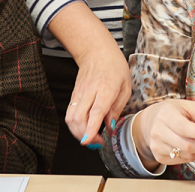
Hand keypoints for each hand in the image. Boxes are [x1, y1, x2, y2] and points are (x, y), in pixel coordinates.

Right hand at [48, 2, 131, 147]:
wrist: (96, 51)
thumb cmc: (114, 67)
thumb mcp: (125, 86)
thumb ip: (117, 108)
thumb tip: (110, 127)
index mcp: (105, 89)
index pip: (95, 112)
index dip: (91, 129)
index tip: (89, 141)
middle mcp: (89, 92)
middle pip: (78, 119)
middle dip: (85, 137)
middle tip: (99, 142)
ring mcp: (78, 94)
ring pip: (70, 118)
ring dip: (78, 133)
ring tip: (92, 138)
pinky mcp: (73, 96)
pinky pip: (69, 114)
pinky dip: (75, 126)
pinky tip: (85, 129)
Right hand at [133, 100, 194, 170]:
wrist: (152, 120)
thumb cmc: (172, 112)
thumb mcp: (187, 106)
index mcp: (165, 115)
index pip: (184, 128)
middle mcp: (158, 131)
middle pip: (186, 145)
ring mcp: (157, 146)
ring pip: (186, 155)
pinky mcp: (159, 156)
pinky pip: (181, 160)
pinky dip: (192, 156)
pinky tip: (194, 148)